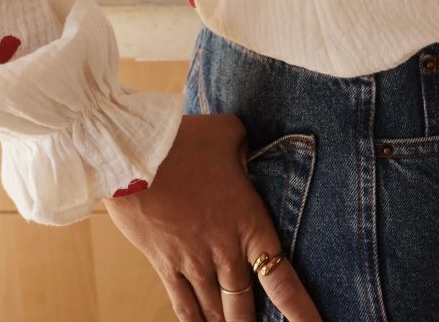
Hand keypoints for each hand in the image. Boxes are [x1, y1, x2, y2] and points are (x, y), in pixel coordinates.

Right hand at [103, 112, 322, 320]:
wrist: (136, 155)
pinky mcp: (165, 266)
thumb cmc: (183, 141)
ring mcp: (194, 264)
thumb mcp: (228, 133)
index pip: (283, 281)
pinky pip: (184, 307)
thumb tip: (246, 151)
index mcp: (250, 224)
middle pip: (246, 309)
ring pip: (215, 313)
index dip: (302, 313)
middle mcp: (226, 253)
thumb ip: (245, 148)